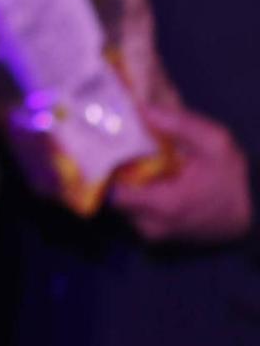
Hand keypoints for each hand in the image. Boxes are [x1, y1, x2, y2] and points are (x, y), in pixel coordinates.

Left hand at [108, 101, 252, 244]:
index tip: (101, 149)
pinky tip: (144, 178)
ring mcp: (155, 234)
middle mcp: (152, 225)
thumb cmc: (233, 178)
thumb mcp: (214, 143)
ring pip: (123, 208)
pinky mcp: (160, 236)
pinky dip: (136, 197)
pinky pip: (136, 215)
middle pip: (113, 200)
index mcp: (163, 205)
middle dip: (112, 176)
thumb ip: (179, 125)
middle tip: (112, 151)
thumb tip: (141, 109)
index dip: (104, 171)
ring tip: (129, 163)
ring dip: (125, 187)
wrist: (256, 212)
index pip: (113, 194)